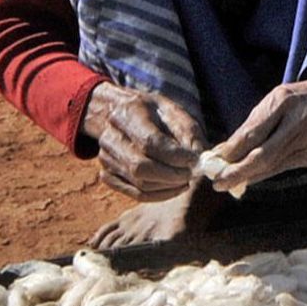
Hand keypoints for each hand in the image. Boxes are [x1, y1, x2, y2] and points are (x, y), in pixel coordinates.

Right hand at [83, 82, 203, 199]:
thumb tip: (199, 158)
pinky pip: (135, 193)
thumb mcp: (172, 110)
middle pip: (141, 167)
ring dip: (168, 188)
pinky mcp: (108, 174)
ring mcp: (106, 158)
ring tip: (185, 180)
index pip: (150, 142)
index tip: (194, 161)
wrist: (117, 112)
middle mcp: (111, 137)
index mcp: (129, 113)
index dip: (175, 156)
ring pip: (139, 185)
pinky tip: (172, 186)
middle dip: (172, 176)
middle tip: (191, 174)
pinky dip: (158, 195)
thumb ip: (188, 132)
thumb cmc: (149, 111)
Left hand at [203, 76, 306, 192]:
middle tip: (217, 183)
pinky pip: (284, 168)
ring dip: (249, 176)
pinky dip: (265, 174)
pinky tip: (251, 178)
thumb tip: (226, 149)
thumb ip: (254, 123)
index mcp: (285, 102)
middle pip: (263, 156)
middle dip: (238, 172)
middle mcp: (298, 124)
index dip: (232, 151)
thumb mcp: (277, 99)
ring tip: (228, 183)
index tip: (213, 162)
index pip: (254, 133)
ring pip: (273, 166)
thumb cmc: (302, 98)